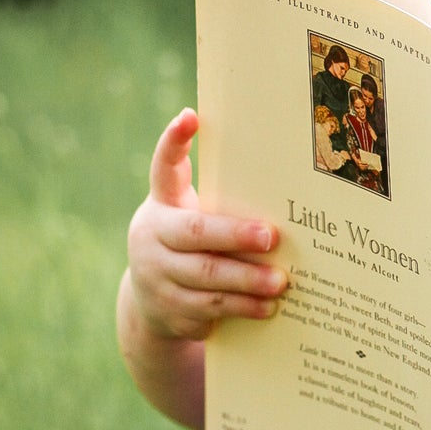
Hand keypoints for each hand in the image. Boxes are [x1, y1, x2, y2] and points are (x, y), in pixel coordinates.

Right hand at [125, 110, 287, 341]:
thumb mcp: (187, 217)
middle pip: (196, 234)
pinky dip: (241, 309)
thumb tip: (270, 175)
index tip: (189, 116)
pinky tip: (267, 308)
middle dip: (236, 236)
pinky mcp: (169, 313)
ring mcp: (156, 278)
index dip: (173, 142)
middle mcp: (151, 238)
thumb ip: (213, 198)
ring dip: (247, 282)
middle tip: (272, 237)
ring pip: (206, 279)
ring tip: (281, 283)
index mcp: (161, 206)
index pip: (163, 167)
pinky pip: (209, 311)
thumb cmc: (187, 246)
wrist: (150, 304)